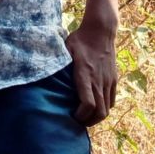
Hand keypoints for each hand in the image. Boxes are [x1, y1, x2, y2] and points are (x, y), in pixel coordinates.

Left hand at [65, 0, 117, 126]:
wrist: (101, 31)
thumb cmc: (80, 39)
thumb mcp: (65, 48)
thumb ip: (57, 61)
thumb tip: (40, 69)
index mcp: (85, 74)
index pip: (88, 104)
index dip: (81, 116)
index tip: (72, 116)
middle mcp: (99, 80)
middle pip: (100, 112)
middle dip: (89, 122)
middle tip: (77, 122)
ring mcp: (108, 81)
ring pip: (107, 109)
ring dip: (97, 116)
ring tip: (86, 117)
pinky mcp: (114, 79)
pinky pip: (112, 100)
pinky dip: (105, 107)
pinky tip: (96, 105)